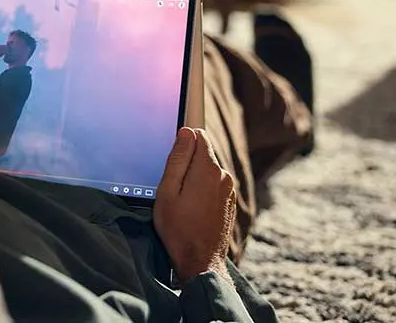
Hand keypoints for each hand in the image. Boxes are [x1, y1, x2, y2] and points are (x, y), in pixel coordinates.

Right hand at [153, 128, 235, 285]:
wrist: (200, 261)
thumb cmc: (178, 228)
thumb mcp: (167, 191)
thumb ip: (177, 159)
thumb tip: (185, 133)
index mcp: (208, 169)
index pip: (198, 135)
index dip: (182, 141)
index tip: (171, 156)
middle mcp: (223, 176)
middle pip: (203, 153)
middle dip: (186, 162)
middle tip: (170, 185)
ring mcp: (228, 190)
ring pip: (207, 170)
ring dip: (193, 177)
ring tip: (180, 200)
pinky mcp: (228, 202)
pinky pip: (212, 184)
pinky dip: (201, 189)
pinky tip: (190, 208)